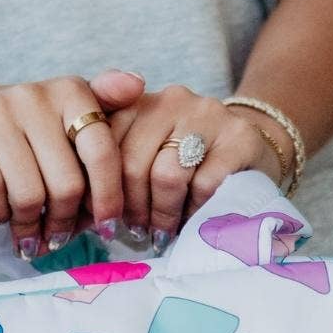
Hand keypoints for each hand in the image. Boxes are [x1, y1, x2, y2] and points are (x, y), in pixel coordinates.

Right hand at [0, 70, 144, 257]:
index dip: (108, 198)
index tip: (107, 227)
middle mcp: (34, 95)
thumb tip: (138, 84)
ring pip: (28, 195)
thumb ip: (107, 112)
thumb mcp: (69, 122)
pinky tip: (2, 215)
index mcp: (70, 92)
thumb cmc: (28, 133)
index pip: (101, 153)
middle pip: (66, 185)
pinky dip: (0, 214)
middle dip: (64, 222)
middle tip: (58, 238)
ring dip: (30, 226)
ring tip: (30, 234)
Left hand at [100, 83, 285, 247]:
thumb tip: (81, 214)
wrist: (251, 154)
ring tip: (163, 231)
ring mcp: (208, 115)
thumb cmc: (184, 168)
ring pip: (167, 175)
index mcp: (138, 102)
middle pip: (133, 163)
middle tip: (138, 233)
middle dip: (132, 207)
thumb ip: (112, 170)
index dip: (103, 190)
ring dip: (162, 214)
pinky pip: (204, 185)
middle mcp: (171, 100)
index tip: (109, 218)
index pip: (104, 146)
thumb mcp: (143, 161)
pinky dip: (194, 211)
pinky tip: (194, 220)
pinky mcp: (239, 138)